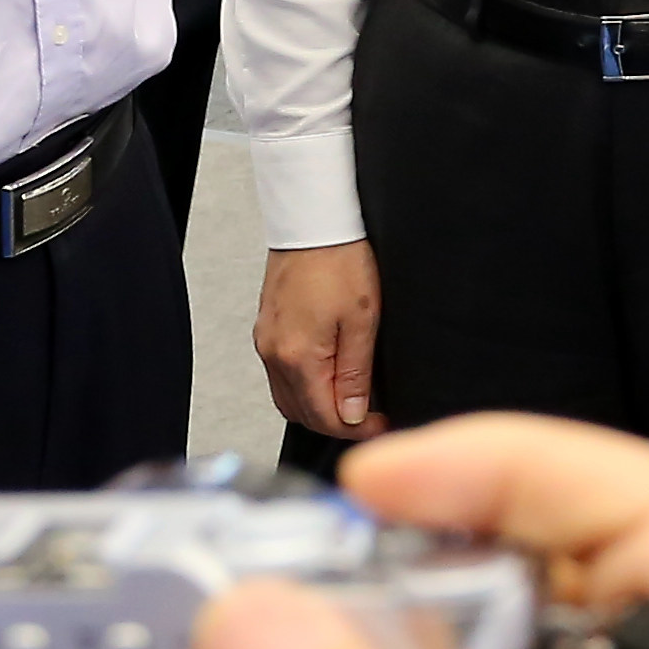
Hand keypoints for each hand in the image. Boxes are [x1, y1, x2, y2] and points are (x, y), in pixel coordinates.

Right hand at [258, 238, 385, 439]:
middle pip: (301, 413)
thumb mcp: (362, 319)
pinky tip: (328, 375)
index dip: (356, 428)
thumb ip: (356, 372)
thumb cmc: (341, 259)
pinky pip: (281, 375)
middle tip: (370, 417)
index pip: (323, 416)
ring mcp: (266, 341)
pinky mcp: (267, 328)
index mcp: (297, 357)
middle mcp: (274, 354)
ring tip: (352, 399)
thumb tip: (353, 414)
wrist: (314, 220)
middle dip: (336, 423)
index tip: (381, 423)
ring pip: (288, 397)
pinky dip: (304, 386)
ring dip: (318, 406)